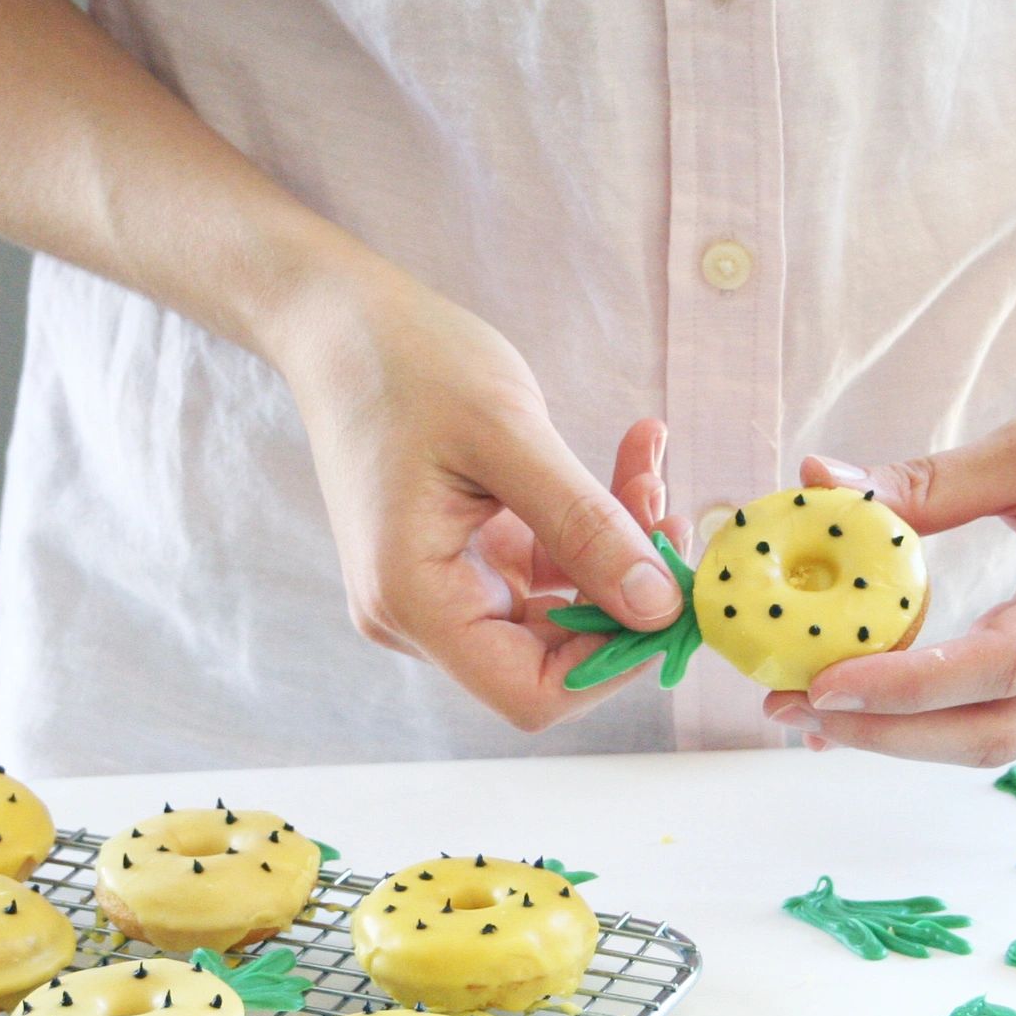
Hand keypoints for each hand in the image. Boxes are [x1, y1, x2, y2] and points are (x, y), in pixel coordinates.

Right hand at [272, 256, 686, 730]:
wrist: (344, 321)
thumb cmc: (409, 364)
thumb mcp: (508, 437)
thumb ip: (584, 527)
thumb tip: (658, 608)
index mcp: (414, 600)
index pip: (531, 694)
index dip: (614, 662)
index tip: (672, 594)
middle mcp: (421, 613)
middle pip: (555, 655)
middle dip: (626, 592)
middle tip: (672, 513)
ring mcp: (444, 587)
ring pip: (563, 606)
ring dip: (619, 547)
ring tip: (647, 466)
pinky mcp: (465, 557)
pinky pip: (550, 566)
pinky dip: (595, 522)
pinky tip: (629, 458)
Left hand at [764, 329, 1015, 765]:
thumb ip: (924, 481)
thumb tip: (817, 482)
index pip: (1006, 665)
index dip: (910, 687)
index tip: (824, 683)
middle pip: (999, 733)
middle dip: (889, 733)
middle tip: (794, 709)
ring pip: (1001, 737)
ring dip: (905, 733)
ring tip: (814, 709)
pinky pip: (1008, 714)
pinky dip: (935, 715)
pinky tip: (870, 699)